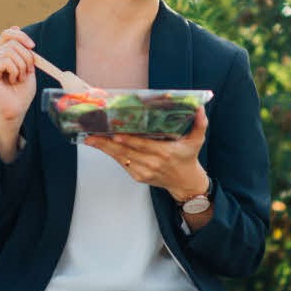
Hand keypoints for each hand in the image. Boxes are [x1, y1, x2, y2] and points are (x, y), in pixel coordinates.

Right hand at [0, 26, 36, 130]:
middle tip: (27, 72)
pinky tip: (12, 81)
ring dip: (22, 66)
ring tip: (19, 79)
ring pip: (10, 51)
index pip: (7, 34)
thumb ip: (22, 50)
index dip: (20, 35)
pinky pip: (5, 61)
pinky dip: (15, 70)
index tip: (33, 46)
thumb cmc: (21, 93)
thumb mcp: (26, 67)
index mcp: (0, 56)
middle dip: (26, 56)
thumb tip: (16, 27)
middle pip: (12, 42)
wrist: (15, 111)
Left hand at [84, 106, 209, 199]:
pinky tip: (100, 146)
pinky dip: (111, 154)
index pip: (144, 146)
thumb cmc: (188, 158)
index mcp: (166, 153)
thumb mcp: (197, 140)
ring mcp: (144, 171)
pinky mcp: (139, 176)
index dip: (129, 141)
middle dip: (107, 143)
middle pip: (127, 152)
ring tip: (90, 139)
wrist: (185, 182)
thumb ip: (200, 124)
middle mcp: (153, 163)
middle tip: (92, 134)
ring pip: (121, 158)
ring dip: (104, 148)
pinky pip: (122, 163)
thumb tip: (200, 107)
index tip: (115, 134)